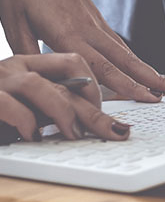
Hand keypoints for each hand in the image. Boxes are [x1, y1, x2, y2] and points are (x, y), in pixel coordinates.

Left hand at [0, 0, 164, 101]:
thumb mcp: (11, 20)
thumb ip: (27, 54)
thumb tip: (39, 81)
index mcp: (66, 32)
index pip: (102, 67)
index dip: (128, 86)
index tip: (149, 99)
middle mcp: (87, 26)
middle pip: (125, 60)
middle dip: (153, 78)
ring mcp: (93, 19)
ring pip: (125, 51)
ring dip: (148, 69)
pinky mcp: (93, 14)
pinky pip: (117, 41)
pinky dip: (132, 57)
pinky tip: (139, 67)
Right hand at [0, 53, 130, 140]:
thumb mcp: (26, 106)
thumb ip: (49, 109)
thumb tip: (86, 126)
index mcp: (30, 66)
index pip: (75, 66)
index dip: (97, 91)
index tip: (111, 116)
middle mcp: (16, 67)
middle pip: (68, 82)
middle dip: (96, 111)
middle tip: (117, 132)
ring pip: (41, 87)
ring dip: (63, 113)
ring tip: (73, 134)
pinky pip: (8, 104)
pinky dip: (25, 121)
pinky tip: (32, 135)